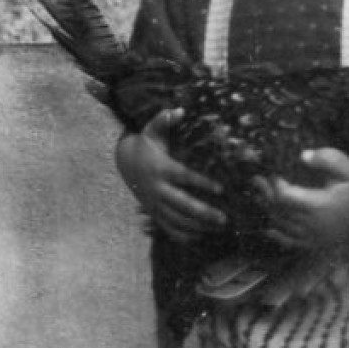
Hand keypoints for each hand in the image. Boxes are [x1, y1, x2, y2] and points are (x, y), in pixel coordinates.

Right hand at [115, 109, 226, 241]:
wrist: (125, 162)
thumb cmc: (146, 144)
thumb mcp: (151, 130)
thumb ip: (164, 120)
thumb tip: (179, 109)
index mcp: (161, 168)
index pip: (185, 177)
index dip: (202, 182)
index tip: (221, 189)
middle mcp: (157, 188)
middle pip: (182, 203)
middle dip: (203, 212)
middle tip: (223, 218)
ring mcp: (154, 202)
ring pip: (176, 218)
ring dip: (196, 225)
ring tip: (215, 228)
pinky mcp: (152, 211)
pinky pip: (166, 226)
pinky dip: (180, 234)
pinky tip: (198, 238)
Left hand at [254, 148, 348, 251]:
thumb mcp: (347, 170)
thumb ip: (326, 160)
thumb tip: (303, 155)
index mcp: (318, 205)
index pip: (285, 196)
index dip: (273, 184)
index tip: (269, 172)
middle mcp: (312, 224)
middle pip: (279, 210)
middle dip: (265, 194)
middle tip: (256, 180)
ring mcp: (312, 237)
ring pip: (281, 225)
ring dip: (268, 210)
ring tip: (259, 195)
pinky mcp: (314, 244)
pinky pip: (289, 242)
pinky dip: (277, 234)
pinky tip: (268, 226)